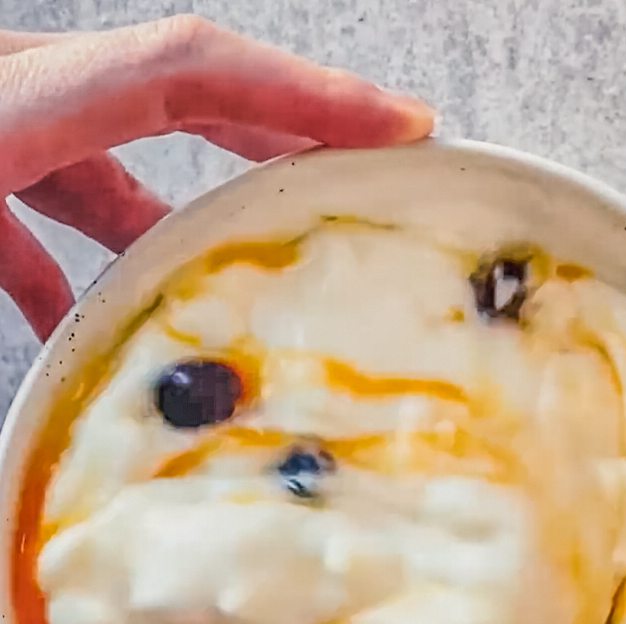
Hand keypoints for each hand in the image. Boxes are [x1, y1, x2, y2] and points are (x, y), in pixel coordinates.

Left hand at [0, 17, 432, 339]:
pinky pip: (45, 221)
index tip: (403, 129)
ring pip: (114, 176)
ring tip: (250, 286)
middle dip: (287, 134)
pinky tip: (93, 337)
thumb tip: (73, 365)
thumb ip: (16, 278)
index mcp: (21, 101)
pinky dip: (77, 277)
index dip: (306, 94)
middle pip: (185, 100)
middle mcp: (27, 100)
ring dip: (180, 230)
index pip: (191, 72)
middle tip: (373, 175)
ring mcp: (8, 129)